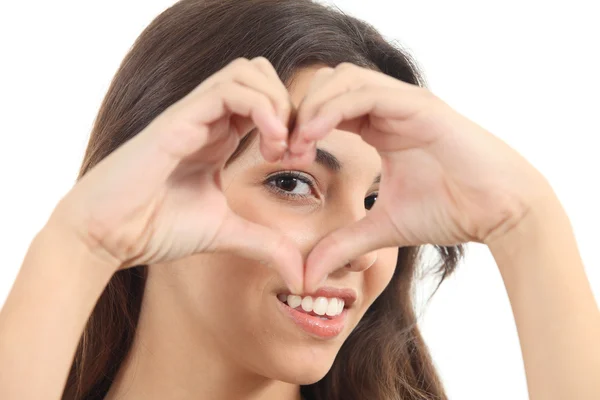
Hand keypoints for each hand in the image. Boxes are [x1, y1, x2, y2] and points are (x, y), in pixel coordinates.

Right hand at [49, 57, 303, 291]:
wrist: (108, 236)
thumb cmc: (155, 228)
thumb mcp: (225, 233)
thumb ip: (265, 244)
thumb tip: (300, 273)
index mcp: (219, 137)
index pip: (267, 102)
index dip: (294, 122)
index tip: (300, 159)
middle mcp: (208, 119)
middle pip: (261, 74)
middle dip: (291, 105)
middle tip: (293, 147)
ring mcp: (193, 115)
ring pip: (248, 71)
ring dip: (278, 103)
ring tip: (279, 145)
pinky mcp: (179, 120)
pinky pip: (228, 90)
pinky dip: (260, 107)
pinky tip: (269, 142)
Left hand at [284, 63, 553, 290]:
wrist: (501, 211)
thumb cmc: (452, 212)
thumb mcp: (383, 228)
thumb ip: (344, 243)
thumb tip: (308, 274)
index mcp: (380, 127)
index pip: (326, 109)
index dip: (298, 128)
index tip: (280, 159)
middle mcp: (389, 108)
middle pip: (327, 84)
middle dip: (298, 112)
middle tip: (281, 149)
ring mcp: (404, 102)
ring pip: (342, 80)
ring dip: (311, 107)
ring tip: (296, 145)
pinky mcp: (419, 105)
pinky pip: (365, 92)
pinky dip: (334, 108)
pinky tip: (315, 137)